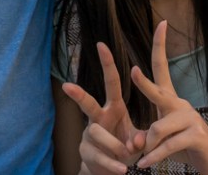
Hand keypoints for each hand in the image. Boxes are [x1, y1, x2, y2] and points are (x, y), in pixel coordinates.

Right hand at [62, 42, 144, 174]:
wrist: (111, 170)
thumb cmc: (125, 147)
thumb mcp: (137, 139)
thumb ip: (140, 137)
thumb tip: (139, 141)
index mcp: (114, 108)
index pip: (111, 82)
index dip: (107, 64)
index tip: (101, 44)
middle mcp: (98, 118)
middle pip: (88, 104)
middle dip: (78, 95)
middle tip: (66, 85)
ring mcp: (90, 135)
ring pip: (98, 134)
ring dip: (115, 145)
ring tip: (126, 156)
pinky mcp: (87, 152)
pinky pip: (100, 157)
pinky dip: (113, 164)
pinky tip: (122, 170)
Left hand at [132, 21, 207, 172]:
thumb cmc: (182, 145)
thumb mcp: (160, 139)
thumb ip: (144, 137)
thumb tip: (132, 144)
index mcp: (171, 99)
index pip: (163, 67)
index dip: (161, 45)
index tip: (161, 23)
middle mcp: (181, 104)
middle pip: (159, 91)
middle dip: (143, 83)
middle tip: (131, 71)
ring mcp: (190, 119)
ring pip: (158, 128)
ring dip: (147, 146)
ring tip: (141, 156)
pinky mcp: (195, 136)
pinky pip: (167, 145)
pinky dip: (153, 157)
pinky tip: (144, 165)